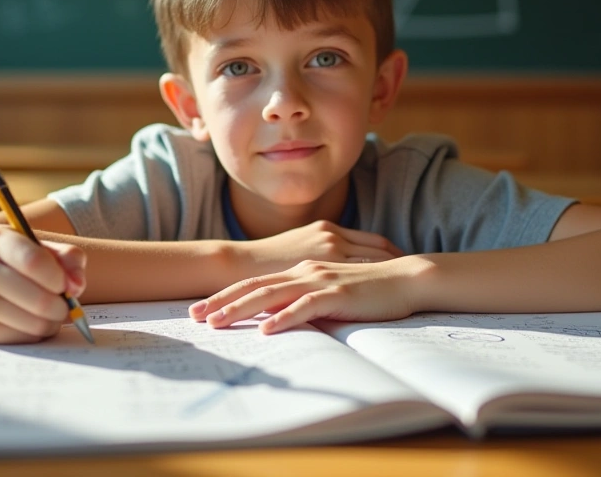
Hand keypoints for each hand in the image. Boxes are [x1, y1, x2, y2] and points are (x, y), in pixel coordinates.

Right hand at [0, 225, 86, 343]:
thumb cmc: (18, 261)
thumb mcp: (43, 248)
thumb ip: (69, 259)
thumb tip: (75, 286)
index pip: (34, 262)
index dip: (60, 278)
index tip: (67, 285)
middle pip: (39, 299)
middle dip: (62, 306)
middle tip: (65, 305)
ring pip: (34, 323)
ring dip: (53, 322)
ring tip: (51, 313)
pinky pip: (24, 339)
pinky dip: (37, 334)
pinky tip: (32, 321)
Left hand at [190, 256, 426, 333]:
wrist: (406, 278)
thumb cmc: (369, 290)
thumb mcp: (329, 294)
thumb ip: (304, 301)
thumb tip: (277, 318)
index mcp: (301, 270)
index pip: (255, 283)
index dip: (226, 296)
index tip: (201, 310)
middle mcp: (305, 270)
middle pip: (255, 287)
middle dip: (222, 302)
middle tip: (194, 317)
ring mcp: (321, 280)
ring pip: (272, 294)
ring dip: (242, 310)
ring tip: (218, 324)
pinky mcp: (339, 293)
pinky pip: (305, 306)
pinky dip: (284, 317)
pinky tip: (267, 329)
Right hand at [233, 220, 404, 275]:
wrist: (237, 264)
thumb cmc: (261, 262)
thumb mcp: (295, 252)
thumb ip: (316, 258)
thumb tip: (334, 272)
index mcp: (327, 231)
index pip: (371, 241)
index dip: (390, 252)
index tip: (405, 263)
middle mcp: (332, 238)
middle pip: (380, 249)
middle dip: (400, 262)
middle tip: (420, 275)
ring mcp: (327, 252)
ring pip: (374, 262)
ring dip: (395, 274)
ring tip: (414, 289)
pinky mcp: (319, 269)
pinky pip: (357, 278)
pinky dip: (375, 288)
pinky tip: (389, 300)